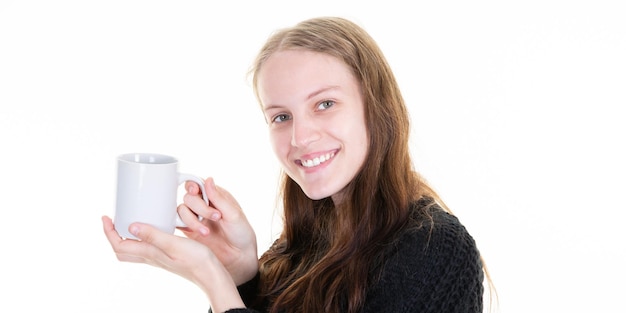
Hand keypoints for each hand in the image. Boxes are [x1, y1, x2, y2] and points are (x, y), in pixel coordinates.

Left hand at [101, 216, 244, 311]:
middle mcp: (151, 256)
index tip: (106, 217)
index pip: (119, 245)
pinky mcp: (168, 255)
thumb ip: (153, 235)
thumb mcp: (173, 244)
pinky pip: (147, 247)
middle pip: (123, 250)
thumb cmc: (195, 260)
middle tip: (114, 220)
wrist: (211, 274)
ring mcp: (159, 257)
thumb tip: (130, 226)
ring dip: (126, 237)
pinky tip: (153, 227)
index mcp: (149, 253)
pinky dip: (141, 237)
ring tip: (129, 221)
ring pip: (134, 249)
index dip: (109, 232)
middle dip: (114, 235)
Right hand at [177, 177, 257, 284]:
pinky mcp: (189, 231)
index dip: (193, 185)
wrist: (239, 257)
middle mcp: (203, 205)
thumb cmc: (241, 234)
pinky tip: (192, 232)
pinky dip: (182, 226)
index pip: (198, 184)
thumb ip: (219, 198)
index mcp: (216, 196)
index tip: (196, 191)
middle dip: (200, 207)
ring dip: (193, 220)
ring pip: (182, 210)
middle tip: (216, 217)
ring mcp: (195, 218)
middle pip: (189, 197)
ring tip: (206, 232)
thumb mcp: (234, 214)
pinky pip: (177, 224)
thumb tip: (208, 179)